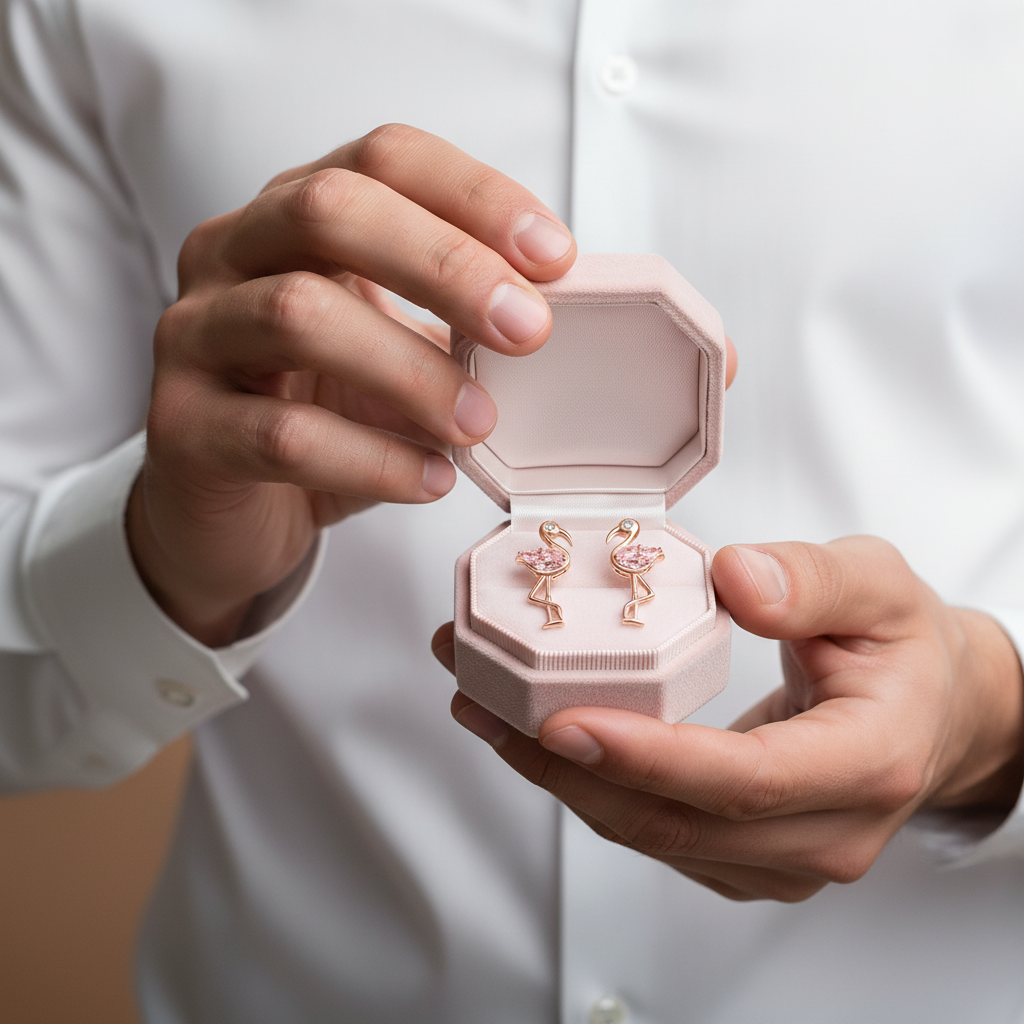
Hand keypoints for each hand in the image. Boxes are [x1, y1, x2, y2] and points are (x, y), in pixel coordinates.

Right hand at [128, 124, 576, 645]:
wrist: (231, 512)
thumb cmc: (323, 417)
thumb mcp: (395, 355)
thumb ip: (452, 328)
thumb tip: (545, 317)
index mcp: (291, 217)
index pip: (382, 160)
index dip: (473, 195)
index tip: (554, 257)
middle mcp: (229, 254)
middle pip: (329, 211)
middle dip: (445, 265)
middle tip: (528, 330)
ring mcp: (193, 335)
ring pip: (298, 316)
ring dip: (411, 370)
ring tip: (478, 423)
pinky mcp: (181, 425)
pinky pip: (282, 433)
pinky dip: (373, 459)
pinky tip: (430, 480)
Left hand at [437, 536, 1023, 901]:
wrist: (937, 711)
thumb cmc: (907, 648)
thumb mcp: (878, 585)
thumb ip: (812, 580)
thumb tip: (736, 578)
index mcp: (866, 762)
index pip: (744, 781)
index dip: (649, 757)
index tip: (563, 721)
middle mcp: (826, 832)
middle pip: (676, 823)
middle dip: (568, 769)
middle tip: (487, 704)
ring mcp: (785, 858)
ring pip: (654, 836)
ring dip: (562, 780)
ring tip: (489, 712)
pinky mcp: (751, 858)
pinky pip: (658, 833)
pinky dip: (593, 790)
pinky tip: (541, 740)